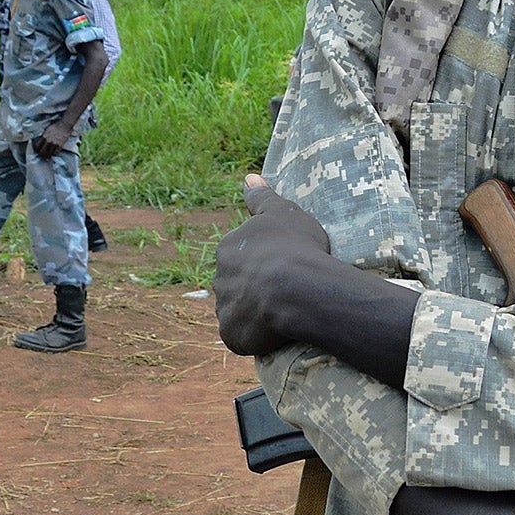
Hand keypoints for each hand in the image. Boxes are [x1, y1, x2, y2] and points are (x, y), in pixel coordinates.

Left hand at [32, 120, 74, 158]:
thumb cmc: (56, 126)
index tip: (37, 151)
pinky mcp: (60, 145)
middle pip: (42, 151)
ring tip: (47, 158)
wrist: (64, 125)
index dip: (36, 149)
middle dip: (41, 155)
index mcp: (44, 136)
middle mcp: (48, 141)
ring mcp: (54, 144)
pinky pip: (55, 153)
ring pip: (48, 154)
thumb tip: (41, 141)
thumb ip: (44, 136)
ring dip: (47, 156)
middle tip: (41, 156)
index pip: (37, 146)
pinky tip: (53, 154)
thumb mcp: (47, 130)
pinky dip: (54, 154)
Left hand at [213, 175, 334, 356]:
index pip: (243, 256)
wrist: (295, 289)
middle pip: (237, 284)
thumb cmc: (295, 247)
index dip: (267, 262)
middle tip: (288, 291)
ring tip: (286, 313)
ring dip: (256, 313)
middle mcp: (219, 277)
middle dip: (257, 288)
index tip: (288, 265)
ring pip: (240, 311)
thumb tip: (249, 177)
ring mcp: (224, 308)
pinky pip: (243, 336)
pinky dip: (257, 337)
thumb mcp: (283, 213)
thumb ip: (262, 197)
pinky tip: (278, 332)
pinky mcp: (232, 334)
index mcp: (229, 248)